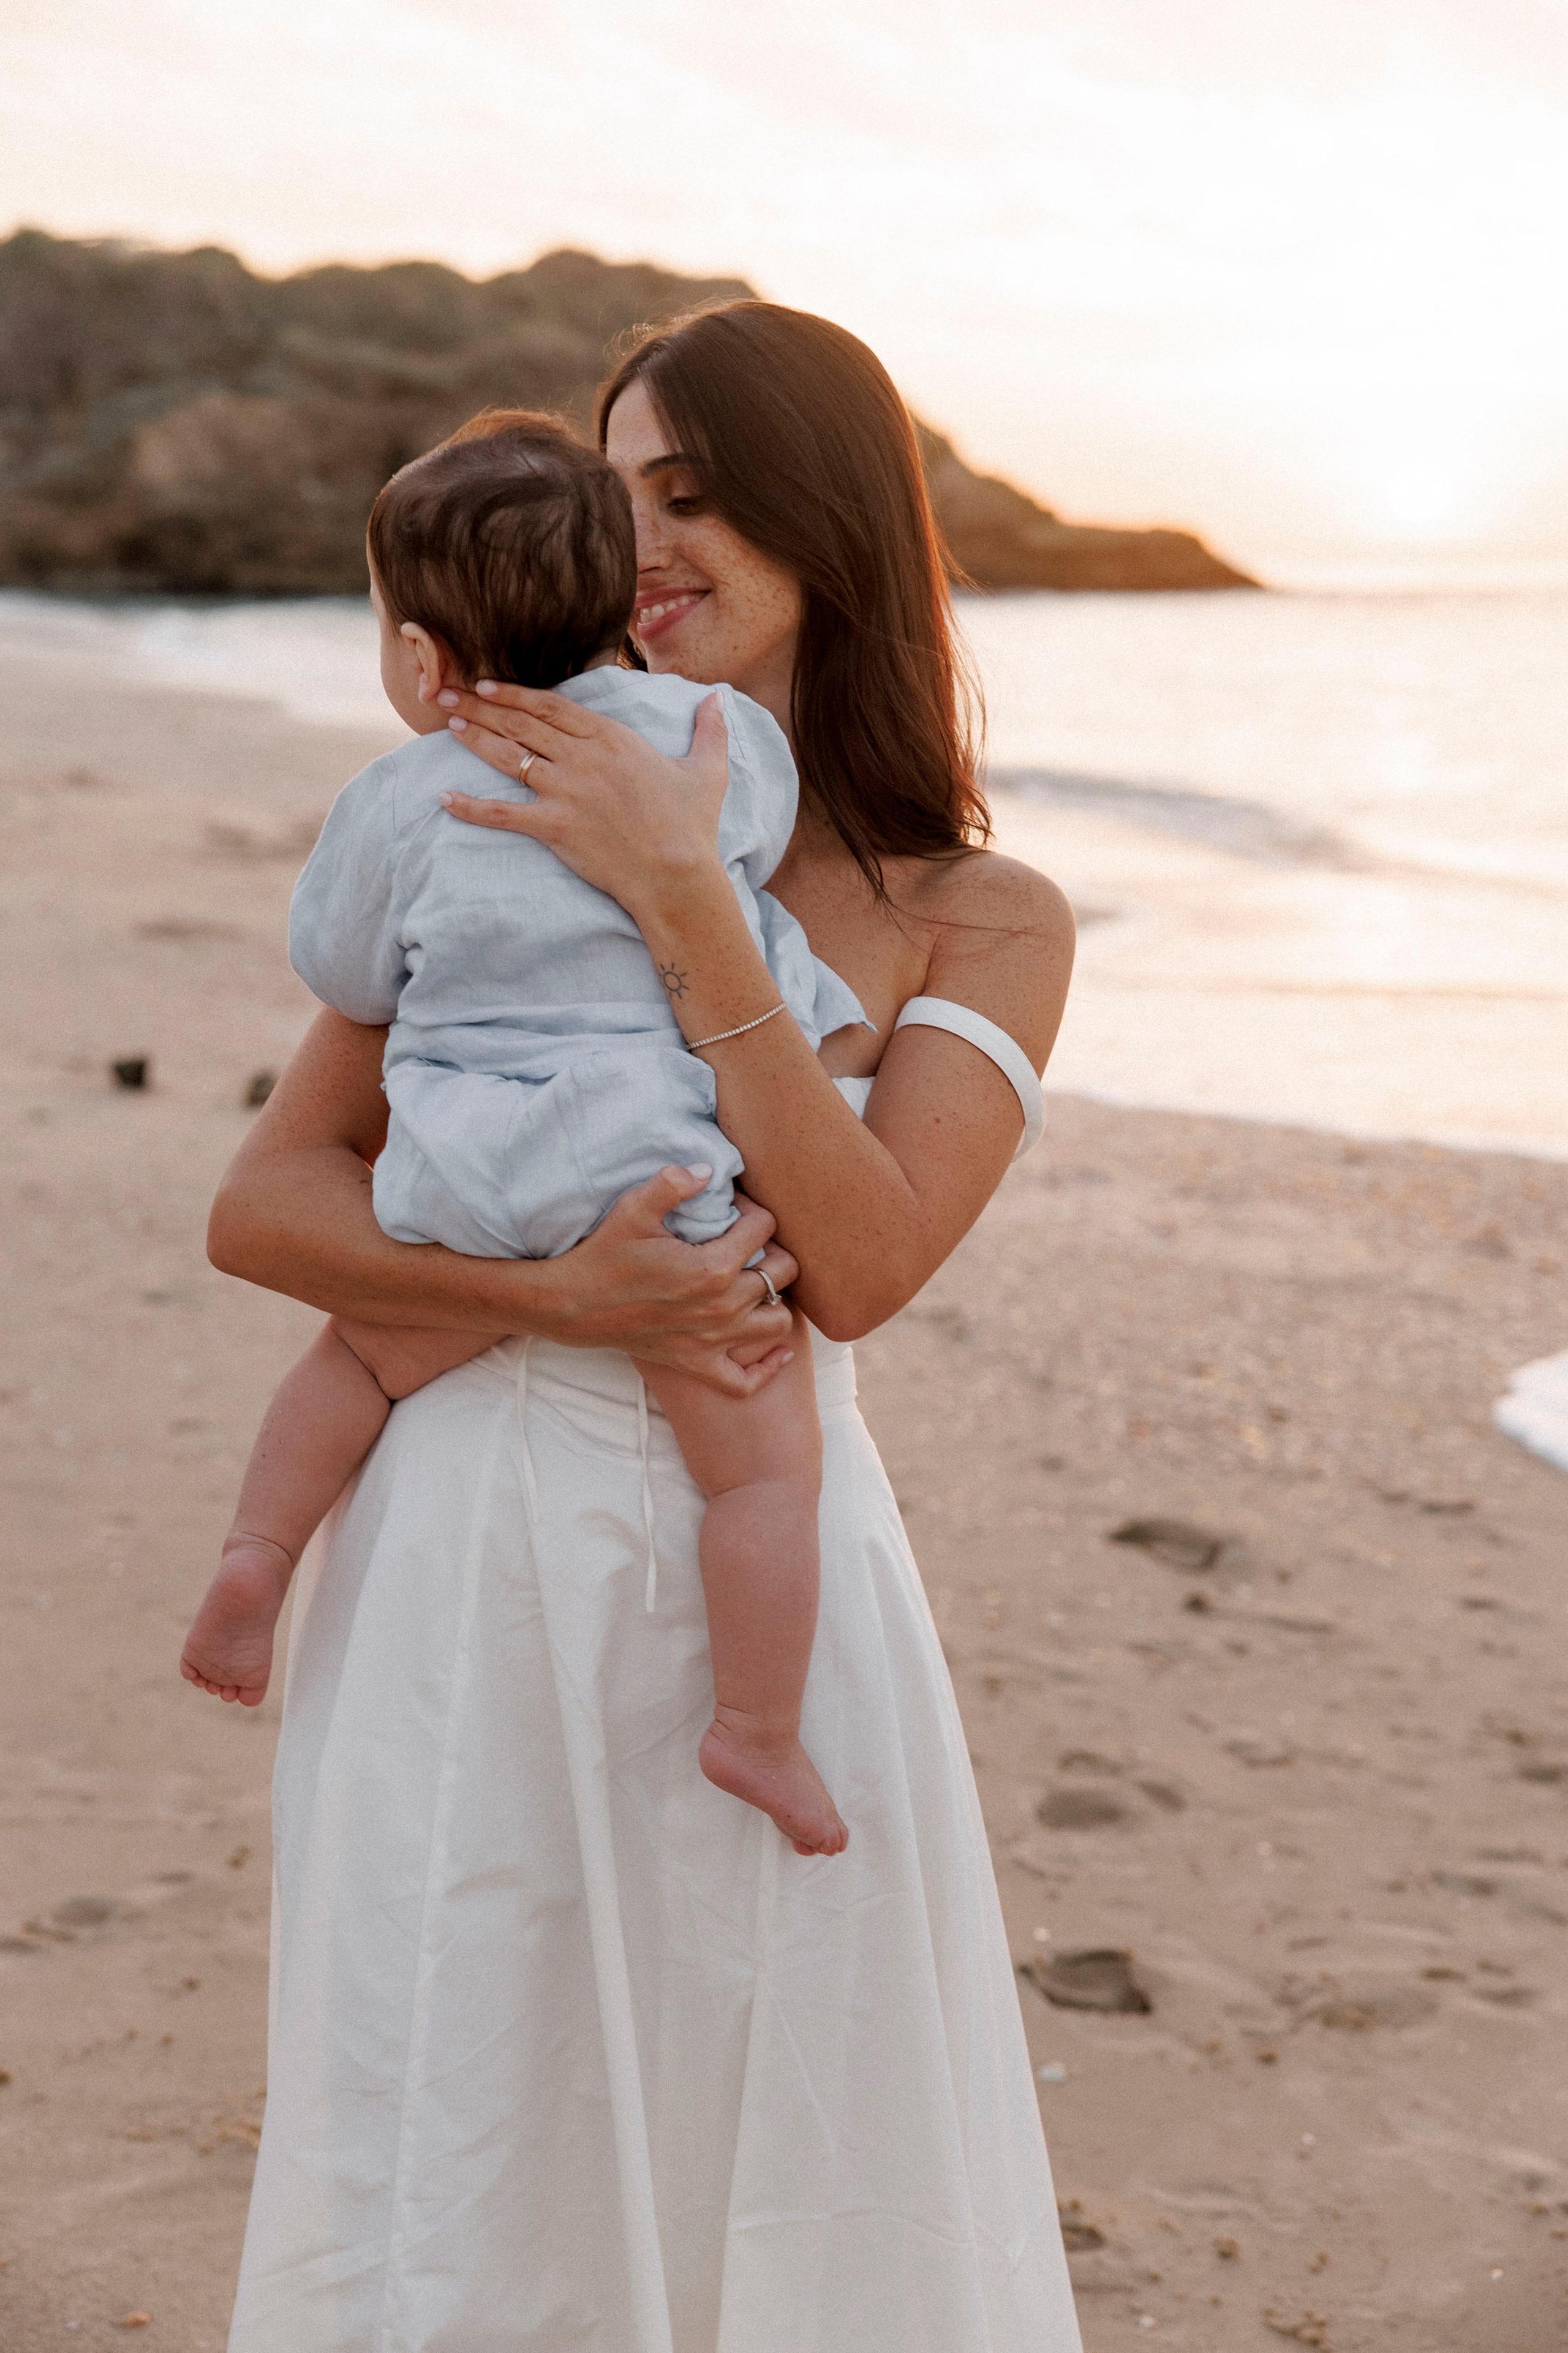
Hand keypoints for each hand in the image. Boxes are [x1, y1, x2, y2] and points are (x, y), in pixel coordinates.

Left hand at [436, 679, 729, 915]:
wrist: (677, 875)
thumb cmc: (693, 826)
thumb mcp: (708, 771)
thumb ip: (709, 730)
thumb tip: (720, 698)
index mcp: (612, 739)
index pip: (552, 706)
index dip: (515, 693)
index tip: (487, 683)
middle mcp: (583, 759)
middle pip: (521, 724)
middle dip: (480, 705)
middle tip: (446, 692)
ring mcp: (566, 792)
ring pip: (508, 757)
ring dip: (473, 738)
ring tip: (446, 723)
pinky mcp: (554, 828)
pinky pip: (502, 815)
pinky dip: (471, 807)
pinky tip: (444, 798)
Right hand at [546, 1167, 798, 1396]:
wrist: (572, 1305)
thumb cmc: (604, 1254)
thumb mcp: (633, 1209)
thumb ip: (673, 1183)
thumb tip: (709, 1170)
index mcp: (712, 1267)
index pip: (764, 1227)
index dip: (751, 1208)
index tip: (732, 1206)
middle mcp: (722, 1307)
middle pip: (784, 1271)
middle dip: (772, 1248)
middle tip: (747, 1241)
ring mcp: (712, 1340)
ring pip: (780, 1320)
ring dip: (775, 1298)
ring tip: (755, 1280)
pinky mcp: (697, 1364)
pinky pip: (746, 1381)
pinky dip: (766, 1368)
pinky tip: (775, 1350)